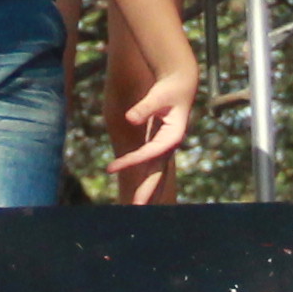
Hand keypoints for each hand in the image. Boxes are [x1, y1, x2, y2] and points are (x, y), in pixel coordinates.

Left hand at [109, 58, 195, 203]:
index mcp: (174, 135)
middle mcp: (171, 145)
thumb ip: (145, 107)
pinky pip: (150, 166)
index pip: (150, 152)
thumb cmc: (169, 88)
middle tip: (135, 206)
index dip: (132, 161)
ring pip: (155, 173)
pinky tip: (138, 192)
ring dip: (146, 189)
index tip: (111, 168)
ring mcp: (166, 147)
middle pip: (158, 171)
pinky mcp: (159, 145)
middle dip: (147, 189)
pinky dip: (144, 178)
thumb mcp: (158, 95)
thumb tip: (129, 118)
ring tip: (135, 207)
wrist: (181, 84)